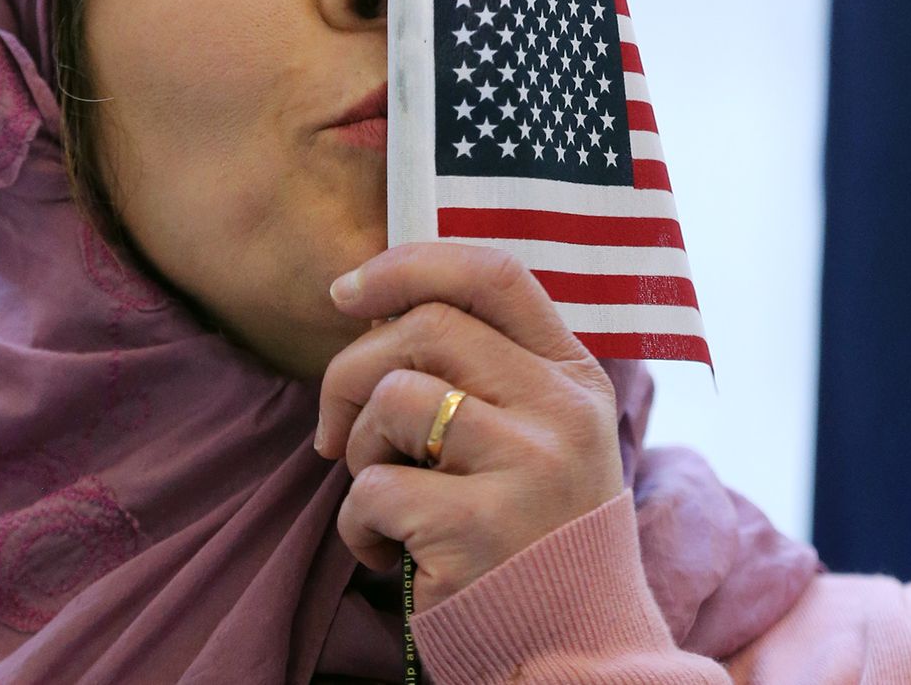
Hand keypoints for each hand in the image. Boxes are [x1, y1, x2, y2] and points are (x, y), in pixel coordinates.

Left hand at [314, 242, 625, 612]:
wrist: (573, 655)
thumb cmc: (529, 536)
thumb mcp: (535, 437)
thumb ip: (482, 371)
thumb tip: (373, 310)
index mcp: (573, 377)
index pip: (493, 274)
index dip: (408, 264)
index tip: (346, 291)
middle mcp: (562, 411)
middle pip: (427, 327)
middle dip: (351, 369)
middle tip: (336, 428)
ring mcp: (529, 467)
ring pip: (394, 398)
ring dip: (357, 448)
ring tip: (380, 495)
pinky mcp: (481, 529)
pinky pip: (372, 486)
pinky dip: (356, 523)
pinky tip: (385, 552)